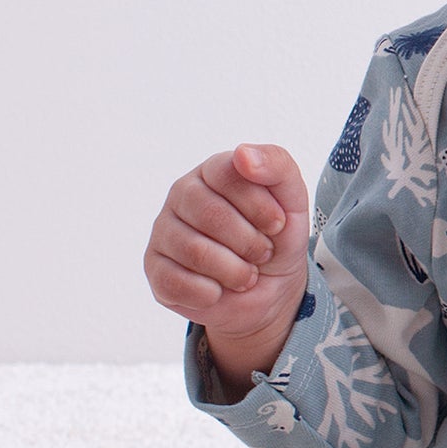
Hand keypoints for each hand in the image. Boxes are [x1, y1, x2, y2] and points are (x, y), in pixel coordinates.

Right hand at [144, 145, 312, 363]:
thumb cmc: (276, 238)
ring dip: (235, 272)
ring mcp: (163, 231)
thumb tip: (243, 154)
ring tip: (247, 274)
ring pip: (195, 251)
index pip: (227, 174)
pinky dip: (211, 293)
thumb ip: (277, 165)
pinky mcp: (155, 269)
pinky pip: (178, 283)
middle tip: (263, 253)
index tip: (277, 224)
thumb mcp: (292, 200)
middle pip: (211, 215)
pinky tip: (219, 289)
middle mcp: (181, 196)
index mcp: (211, 171)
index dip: (259, 206)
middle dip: (250, 242)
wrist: (270, 289)